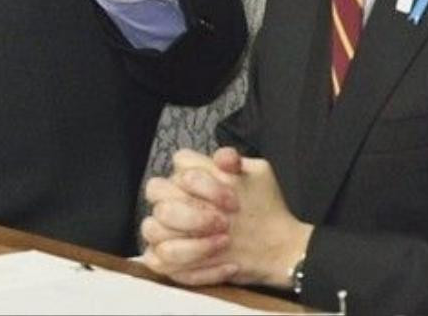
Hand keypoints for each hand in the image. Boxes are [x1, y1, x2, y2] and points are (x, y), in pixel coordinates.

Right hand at [143, 147, 313, 289]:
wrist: (276, 243)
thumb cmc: (259, 207)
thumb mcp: (257, 176)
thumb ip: (236, 162)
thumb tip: (225, 158)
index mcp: (188, 175)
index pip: (177, 163)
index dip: (202, 182)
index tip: (232, 201)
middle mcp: (170, 198)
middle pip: (156, 193)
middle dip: (192, 213)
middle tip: (223, 223)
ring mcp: (164, 230)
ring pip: (152, 229)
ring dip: (191, 243)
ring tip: (224, 244)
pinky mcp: (166, 261)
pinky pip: (160, 263)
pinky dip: (195, 269)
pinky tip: (226, 266)